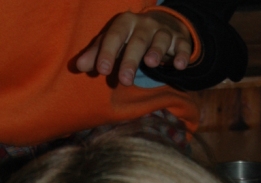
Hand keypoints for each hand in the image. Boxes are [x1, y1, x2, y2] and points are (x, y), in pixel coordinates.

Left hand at [76, 10, 192, 86]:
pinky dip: (182, 55)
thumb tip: (78, 67)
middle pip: (137, 40)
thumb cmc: (131, 38)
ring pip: (160, 40)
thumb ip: (97, 54)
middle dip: (131, 59)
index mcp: (125, 24)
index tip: (102, 70)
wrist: (162, 26)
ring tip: (150, 64)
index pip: (114, 36)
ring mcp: (163, 31)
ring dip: (157, 51)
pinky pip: (182, 46)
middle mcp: (145, 25)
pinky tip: (179, 66)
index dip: (108, 51)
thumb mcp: (114, 43)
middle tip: (125, 81)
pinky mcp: (179, 40)